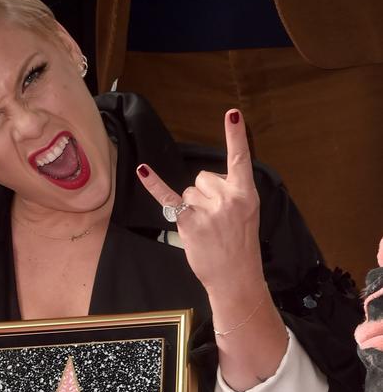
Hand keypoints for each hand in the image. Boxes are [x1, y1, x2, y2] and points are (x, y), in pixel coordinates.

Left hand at [137, 109, 262, 294]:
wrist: (236, 277)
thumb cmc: (239, 247)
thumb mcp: (247, 215)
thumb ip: (230, 193)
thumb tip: (205, 182)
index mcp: (245, 194)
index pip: (240, 159)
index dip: (236, 136)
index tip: (232, 114)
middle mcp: (227, 198)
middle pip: (203, 177)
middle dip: (204, 194)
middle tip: (216, 221)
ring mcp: (207, 210)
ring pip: (188, 191)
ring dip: (192, 207)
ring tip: (206, 229)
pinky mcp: (188, 221)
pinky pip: (168, 197)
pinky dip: (153, 184)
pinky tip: (143, 171)